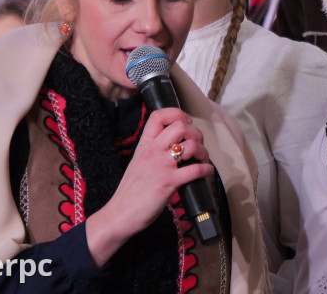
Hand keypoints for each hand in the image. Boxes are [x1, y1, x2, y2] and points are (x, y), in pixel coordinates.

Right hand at [85, 107, 213, 266]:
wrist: (120, 213)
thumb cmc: (131, 190)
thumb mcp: (138, 162)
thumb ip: (153, 150)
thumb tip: (173, 144)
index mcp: (144, 145)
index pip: (158, 116)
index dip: (176, 114)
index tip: (185, 122)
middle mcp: (153, 151)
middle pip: (180, 126)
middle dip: (195, 132)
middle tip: (198, 144)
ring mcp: (161, 166)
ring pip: (190, 145)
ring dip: (203, 151)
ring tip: (203, 158)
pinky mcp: (168, 183)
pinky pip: (194, 170)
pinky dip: (206, 169)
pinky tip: (207, 172)